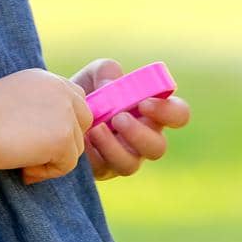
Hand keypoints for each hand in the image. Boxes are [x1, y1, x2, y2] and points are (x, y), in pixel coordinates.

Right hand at [0, 68, 90, 185]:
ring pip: (75, 146)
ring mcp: (65, 113)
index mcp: (46, 79)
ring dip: (51, 159)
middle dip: (64, 140)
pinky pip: (67, 164)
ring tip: (22, 161)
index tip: (37, 138)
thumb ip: (36, 106)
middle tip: (33, 153)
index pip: (73, 100)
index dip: (61, 122)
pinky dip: (46, 172)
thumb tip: (49, 134)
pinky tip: (23, 167)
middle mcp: (61, 90)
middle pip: (83, 120)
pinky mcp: (64, 137)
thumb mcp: (12, 100)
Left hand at [66, 58, 191, 181]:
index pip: (179, 115)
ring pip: (132, 164)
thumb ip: (107, 71)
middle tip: (119, 118)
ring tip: (97, 128)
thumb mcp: (96, 72)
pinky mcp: (104, 170)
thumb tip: (110, 87)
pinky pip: (105, 169)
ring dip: (114, 147)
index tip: (145, 103)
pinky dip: (94, 153)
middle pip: (158, 148)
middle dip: (139, 134)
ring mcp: (126, 157)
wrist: (62, 110)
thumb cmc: (90, 89)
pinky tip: (83, 138)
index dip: (168, 112)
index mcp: (154, 112)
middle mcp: (145, 138)